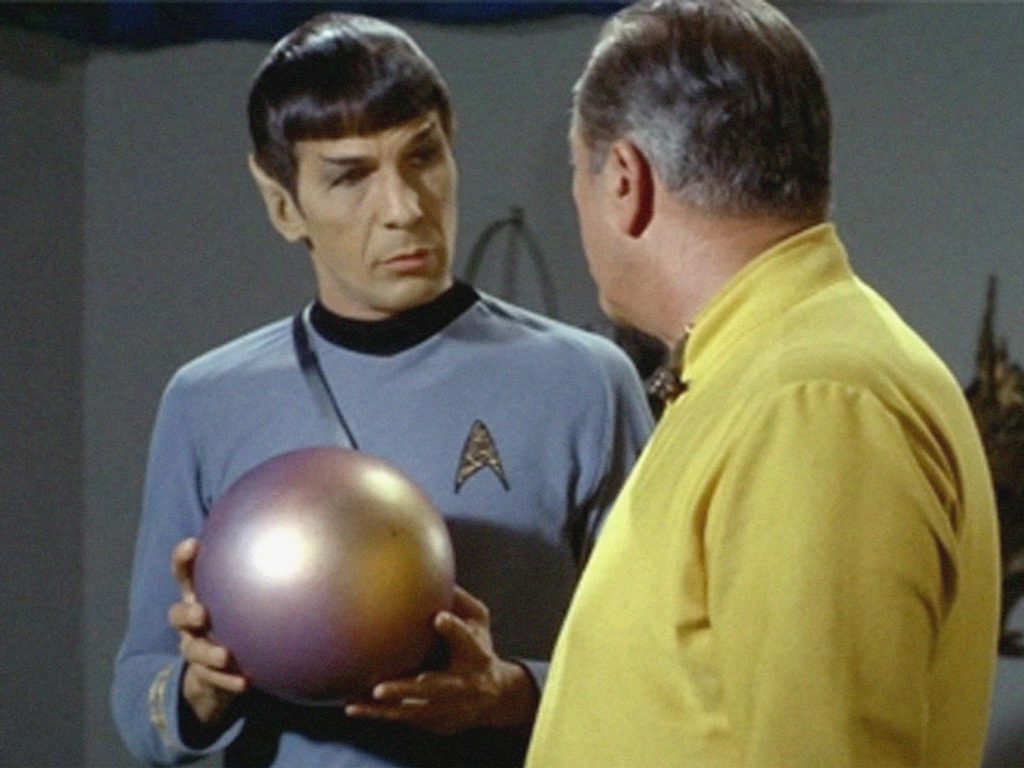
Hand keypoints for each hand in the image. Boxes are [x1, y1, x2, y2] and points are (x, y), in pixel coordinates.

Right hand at [167, 538, 246, 725]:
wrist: (223, 670)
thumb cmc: (240, 619)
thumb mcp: (246, 596)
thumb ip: (263, 572)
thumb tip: (298, 536)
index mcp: (199, 597)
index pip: (185, 574)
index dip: (183, 560)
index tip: (192, 545)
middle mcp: (191, 622)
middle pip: (177, 615)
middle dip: (187, 613)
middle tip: (204, 614)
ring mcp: (194, 649)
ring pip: (193, 650)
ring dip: (208, 653)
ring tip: (226, 655)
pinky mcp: (203, 676)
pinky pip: (212, 680)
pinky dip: (228, 681)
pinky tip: (246, 682)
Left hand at [344, 586, 538, 734]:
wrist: (494, 697)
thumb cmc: (478, 648)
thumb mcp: (479, 621)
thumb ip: (460, 601)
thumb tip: (434, 568)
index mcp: (475, 655)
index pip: (465, 640)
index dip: (454, 630)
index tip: (439, 617)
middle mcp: (462, 684)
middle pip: (435, 688)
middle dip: (408, 690)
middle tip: (380, 688)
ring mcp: (447, 707)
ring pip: (413, 710)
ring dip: (386, 706)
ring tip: (359, 700)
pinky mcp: (434, 720)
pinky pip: (402, 717)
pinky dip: (377, 714)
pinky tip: (351, 706)